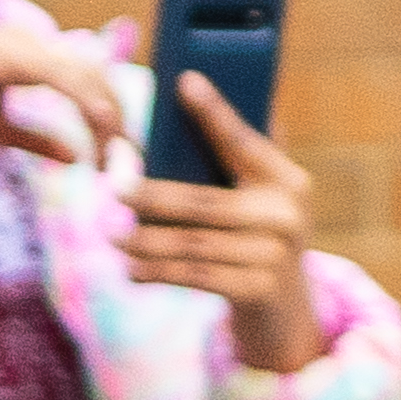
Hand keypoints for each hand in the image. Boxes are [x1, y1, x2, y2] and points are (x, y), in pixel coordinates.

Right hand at [0, 24, 124, 170]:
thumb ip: (35, 139)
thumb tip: (75, 157)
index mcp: (25, 56)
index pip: (84, 77)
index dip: (109, 109)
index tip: (121, 147)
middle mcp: (26, 43)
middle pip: (94, 73)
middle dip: (118, 113)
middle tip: (131, 154)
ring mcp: (17, 45)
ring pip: (84, 74)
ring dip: (106, 115)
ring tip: (117, 153)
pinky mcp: (6, 56)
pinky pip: (60, 79)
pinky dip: (84, 104)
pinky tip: (99, 130)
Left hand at [127, 72, 331, 377]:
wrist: (286, 318)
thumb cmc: (258, 243)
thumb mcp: (263, 202)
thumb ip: (241, 159)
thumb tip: (199, 96)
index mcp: (288, 180)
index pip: (244, 141)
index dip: (214, 111)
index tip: (184, 81)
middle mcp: (287, 214)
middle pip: (204, 201)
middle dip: (153, 195)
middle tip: (114, 189)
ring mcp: (275, 256)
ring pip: (192, 243)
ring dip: (145, 241)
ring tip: (112, 236)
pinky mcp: (257, 291)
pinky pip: (194, 276)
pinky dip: (156, 272)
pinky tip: (130, 270)